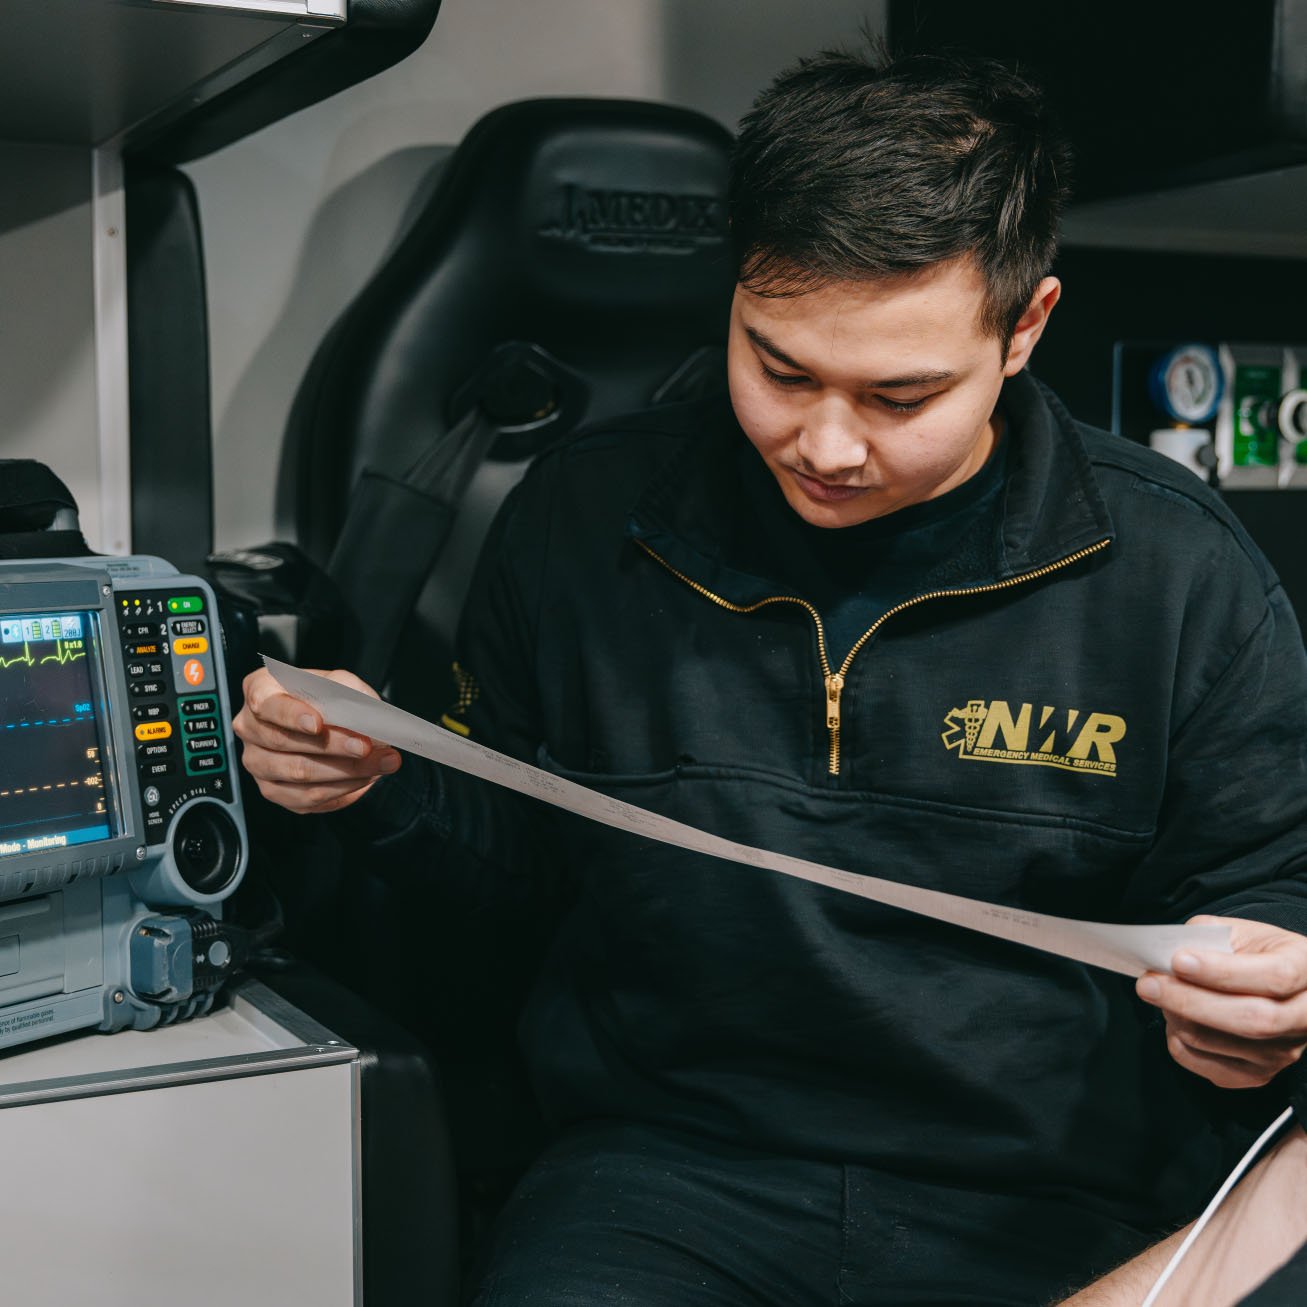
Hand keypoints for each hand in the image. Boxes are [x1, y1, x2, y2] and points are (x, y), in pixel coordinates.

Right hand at [233, 666, 401, 814]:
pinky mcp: (274, 791)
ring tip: (379, 763)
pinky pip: (306, 798)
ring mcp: (258, 762)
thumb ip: (348, 693)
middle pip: (283, 742)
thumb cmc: (329, 698)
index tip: (318, 723)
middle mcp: (250, 727)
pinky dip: (341, 789)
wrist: (331, 721)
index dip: (291, 715)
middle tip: (366, 746)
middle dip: (332, 746)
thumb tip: (363, 717)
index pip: (265, 703)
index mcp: (260, 690)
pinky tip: (365, 777)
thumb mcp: (341, 682)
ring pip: (297, 773)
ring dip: (345, 771)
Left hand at [1136, 916, 1306, 1088]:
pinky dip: (1178, 1040)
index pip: (1273, 977)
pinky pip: (1205, 1064)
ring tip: (1161, 993)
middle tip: (1148, 983)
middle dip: (1188, 1000)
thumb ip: (1207, 937)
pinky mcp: (1258, 1074)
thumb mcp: (1240, 932)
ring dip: (1176, 1016)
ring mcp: (1283, 1052)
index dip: (1222, 971)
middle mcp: (1304, 1017)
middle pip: (1248, 1020)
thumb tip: (1167, 955)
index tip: (1178, 961)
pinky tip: (1175, 1018)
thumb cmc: (1256, 954)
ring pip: (1218, 1042)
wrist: (1278, 986)